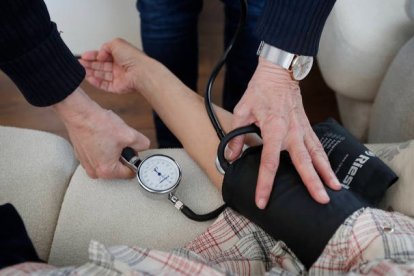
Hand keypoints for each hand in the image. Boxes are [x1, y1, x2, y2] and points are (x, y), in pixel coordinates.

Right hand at [53, 88, 149, 178]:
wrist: (79, 114)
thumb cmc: (99, 124)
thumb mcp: (129, 134)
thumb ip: (142, 144)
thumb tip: (143, 147)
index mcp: (106, 171)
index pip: (130, 172)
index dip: (134, 159)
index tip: (132, 149)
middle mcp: (94, 171)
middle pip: (119, 167)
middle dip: (123, 154)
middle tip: (120, 141)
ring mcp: (86, 164)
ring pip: (109, 160)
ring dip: (113, 150)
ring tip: (109, 137)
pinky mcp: (82, 156)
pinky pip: (99, 155)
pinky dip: (103, 147)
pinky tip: (102, 136)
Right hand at [79, 38, 147, 93]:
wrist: (141, 72)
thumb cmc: (132, 58)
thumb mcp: (117, 44)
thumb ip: (105, 47)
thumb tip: (99, 55)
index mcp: (120, 55)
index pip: (103, 55)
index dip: (93, 55)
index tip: (83, 56)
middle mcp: (119, 66)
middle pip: (101, 66)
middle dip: (90, 64)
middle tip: (79, 63)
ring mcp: (118, 77)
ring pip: (101, 75)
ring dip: (91, 72)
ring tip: (81, 70)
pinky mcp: (117, 87)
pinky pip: (104, 85)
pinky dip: (96, 82)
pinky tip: (88, 78)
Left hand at [227, 57, 340, 208]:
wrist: (279, 73)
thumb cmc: (261, 90)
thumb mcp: (242, 111)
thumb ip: (237, 136)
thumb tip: (231, 157)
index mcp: (274, 128)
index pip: (269, 162)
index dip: (265, 183)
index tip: (262, 200)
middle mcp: (292, 131)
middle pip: (303, 162)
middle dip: (312, 182)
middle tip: (321, 200)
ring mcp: (303, 129)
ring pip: (317, 155)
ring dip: (326, 172)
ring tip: (335, 190)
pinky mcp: (308, 127)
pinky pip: (319, 146)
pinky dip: (325, 161)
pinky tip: (330, 172)